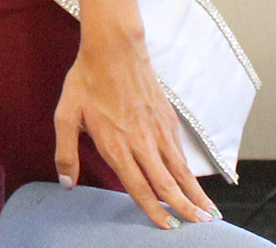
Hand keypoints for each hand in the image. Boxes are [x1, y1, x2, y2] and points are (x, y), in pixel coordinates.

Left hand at [53, 31, 219, 229]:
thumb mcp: (65, 116)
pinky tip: (193, 182)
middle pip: (168, 183)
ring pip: (181, 169)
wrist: (114, 48)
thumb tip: (66, 182)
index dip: (154, 210)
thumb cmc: (87, 81)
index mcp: (116, 145)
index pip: (139, 186)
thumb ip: (65, 152)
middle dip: (185, 208)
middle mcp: (142, 142)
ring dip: (196, 193)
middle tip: (202, 227)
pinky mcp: (168, 118)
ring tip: (210, 213)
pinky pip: (180, 151)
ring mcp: (158, 130)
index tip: (168, 228)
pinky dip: (190, 171)